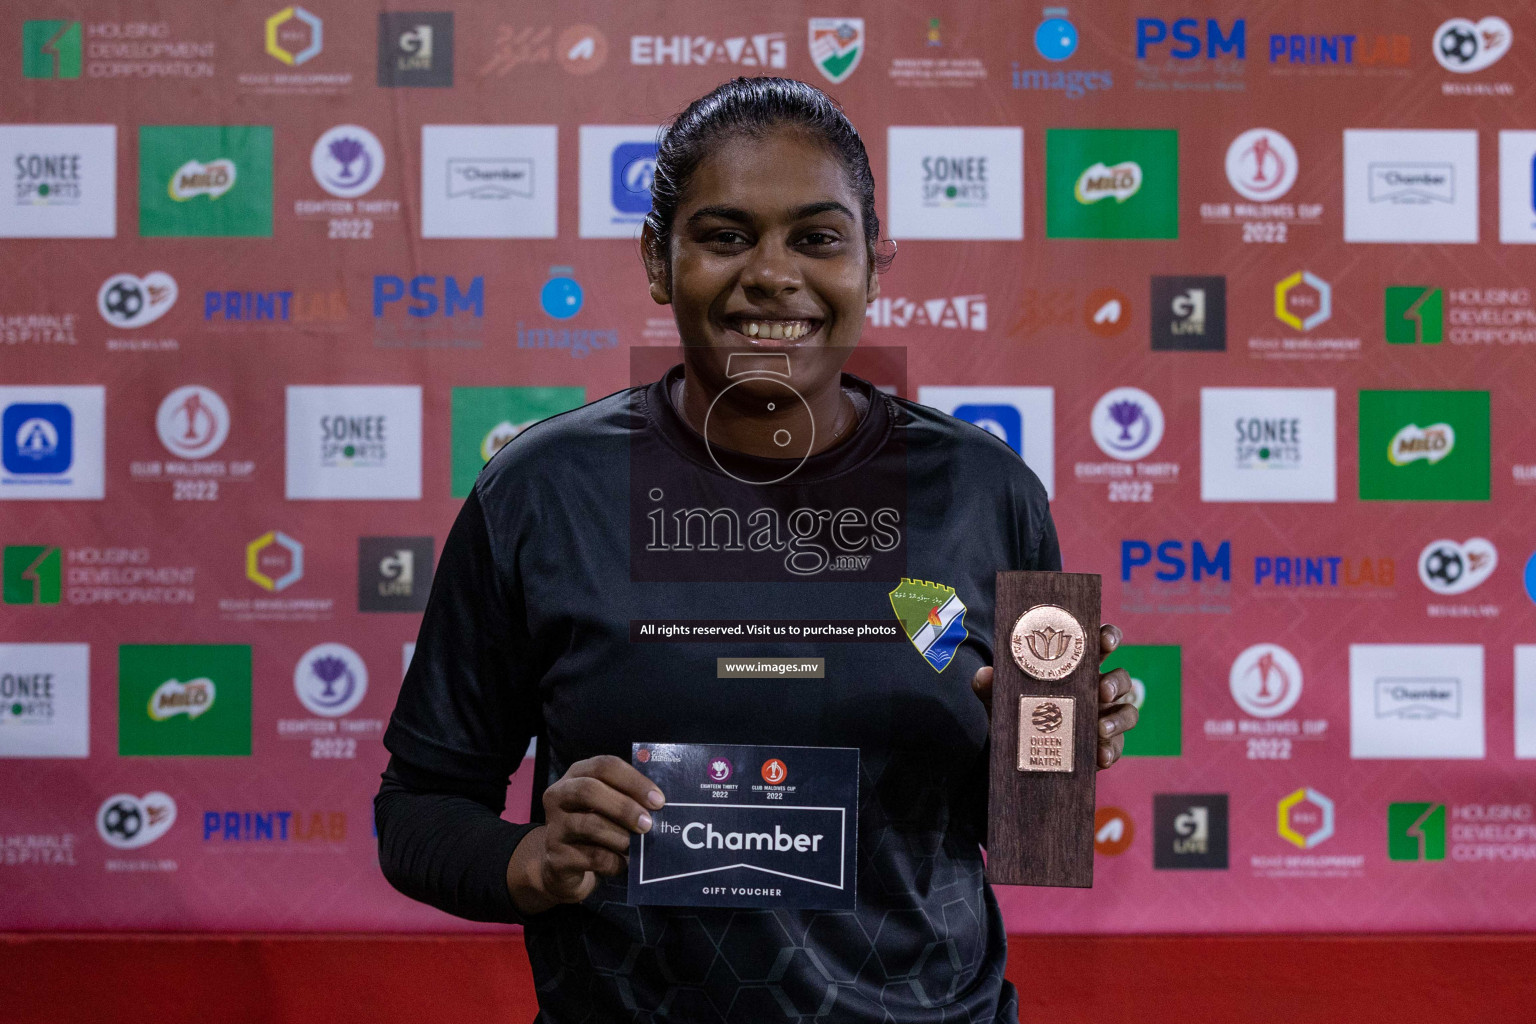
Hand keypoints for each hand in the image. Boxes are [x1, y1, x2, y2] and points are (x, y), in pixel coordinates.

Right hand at [506, 755, 664, 914]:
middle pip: (589, 790)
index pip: (604, 766)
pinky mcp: (556, 857)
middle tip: (648, 824)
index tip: (658, 800)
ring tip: (636, 846)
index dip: (634, 781)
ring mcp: (554, 827)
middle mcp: (559, 795)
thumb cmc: (596, 826)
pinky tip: (623, 864)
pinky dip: (615, 861)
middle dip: (624, 807)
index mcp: (577, 774)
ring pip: (590, 825)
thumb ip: (629, 798)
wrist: (564, 866)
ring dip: (621, 837)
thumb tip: (661, 805)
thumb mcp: (609, 806)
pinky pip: (593, 857)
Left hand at [970, 622, 1138, 769]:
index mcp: (1076, 669)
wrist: (1016, 753)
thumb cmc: (1016, 712)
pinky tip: (1100, 756)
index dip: (1108, 637)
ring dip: (1118, 719)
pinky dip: (1112, 750)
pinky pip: (1118, 746)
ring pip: (1127, 711)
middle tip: (1102, 690)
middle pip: (1121, 678)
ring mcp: (1104, 717)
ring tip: (1100, 728)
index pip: (1099, 646)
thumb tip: (984, 674)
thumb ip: (990, 686)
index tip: (1106, 640)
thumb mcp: (1000, 699)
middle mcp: (1096, 690)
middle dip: (1116, 682)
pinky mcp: (1105, 744)